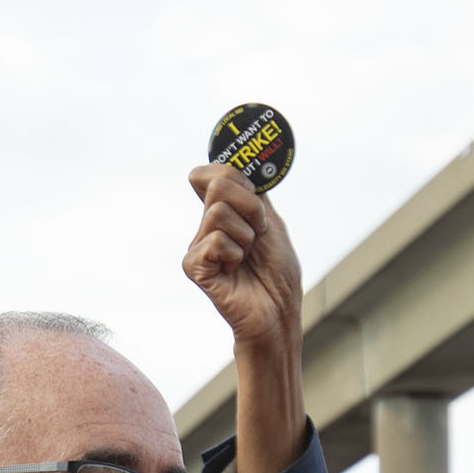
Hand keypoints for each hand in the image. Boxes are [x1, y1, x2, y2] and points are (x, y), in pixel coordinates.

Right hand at [183, 164, 301, 350]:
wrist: (279, 311)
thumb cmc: (277, 272)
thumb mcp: (270, 222)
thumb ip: (253, 192)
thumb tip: (237, 161)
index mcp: (222, 211)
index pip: (211, 172)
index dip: (236, 178)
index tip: (256, 203)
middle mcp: (205, 225)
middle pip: (219, 184)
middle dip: (251, 208)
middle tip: (257, 235)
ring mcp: (197, 245)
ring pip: (219, 212)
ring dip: (246, 236)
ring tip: (247, 257)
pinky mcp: (193, 266)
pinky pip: (217, 240)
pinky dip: (235, 255)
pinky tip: (235, 272)